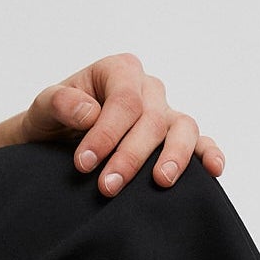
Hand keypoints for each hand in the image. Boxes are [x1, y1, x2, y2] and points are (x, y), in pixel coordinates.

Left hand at [20, 52, 224, 195]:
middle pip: (152, 119)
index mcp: (120, 71)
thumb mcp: (45, 108)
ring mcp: (167, 115)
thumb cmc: (56, 123)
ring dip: (173, 157)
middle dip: (130, 156)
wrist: (59, 144)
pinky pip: (200, 143)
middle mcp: (148, 89)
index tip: (84, 163)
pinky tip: (214, 170)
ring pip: (183, 128)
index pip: (124, 99)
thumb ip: (60, 103)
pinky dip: (209, 154)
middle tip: (106, 187)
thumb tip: (90, 112)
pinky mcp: (177, 141)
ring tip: (160, 181)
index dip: (107, 133)